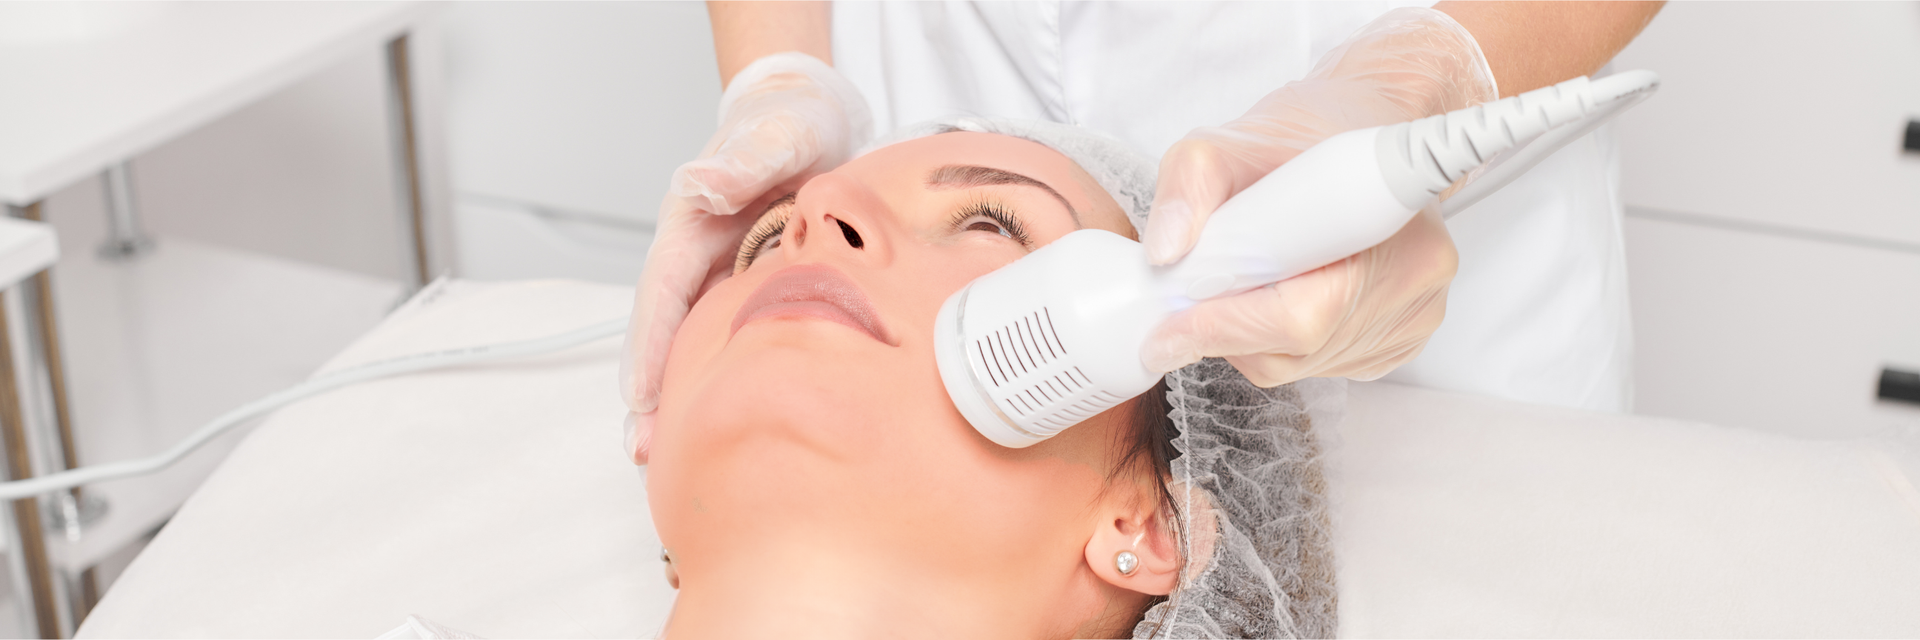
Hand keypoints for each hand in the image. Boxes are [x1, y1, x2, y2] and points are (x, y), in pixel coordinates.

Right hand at [621, 53, 871, 462]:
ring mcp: (722, 279)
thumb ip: (743, 160)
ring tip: (674, 461)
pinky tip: (731, 420)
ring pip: (693, 346)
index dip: (647, 349)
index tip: (638, 398)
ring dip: (681, 398)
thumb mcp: (775, 133)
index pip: (660, 296)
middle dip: (651, 394)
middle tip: (646, 454)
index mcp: (689, 227)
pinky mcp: (751, 290)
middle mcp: (696, 259)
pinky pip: (731, 341)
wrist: (814, 116)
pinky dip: (722, 380)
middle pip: (665, 335)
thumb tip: (701, 184)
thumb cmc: (787, 121)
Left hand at [1139, 7, 1495, 384]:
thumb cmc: (1304, 133)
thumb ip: (1188, 187)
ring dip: (1252, 337)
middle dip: (1228, 330)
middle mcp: (1414, 277)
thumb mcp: (1226, 143)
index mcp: (1380, 223)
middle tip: (1193, 296)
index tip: (1170, 324)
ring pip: (1303, 364)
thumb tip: (1166, 250)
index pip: (1300, 316)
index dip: (1227, 325)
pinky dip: (1282, 343)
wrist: (1361, 125)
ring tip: (1243, 281)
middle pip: (1296, 349)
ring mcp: (1414, 313)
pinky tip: (1282, 293)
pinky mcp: (1404, 336)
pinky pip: (1322, 365)